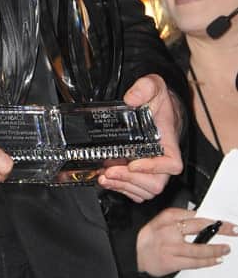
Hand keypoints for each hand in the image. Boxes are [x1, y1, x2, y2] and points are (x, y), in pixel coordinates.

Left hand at [98, 74, 183, 201]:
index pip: (172, 164)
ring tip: (105, 177)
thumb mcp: (153, 86)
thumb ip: (144, 88)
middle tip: (110, 171)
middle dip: (131, 180)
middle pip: (156, 183)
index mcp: (169, 143)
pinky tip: (108, 180)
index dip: (154, 168)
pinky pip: (137, 191)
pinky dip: (122, 189)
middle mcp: (162, 160)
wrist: (154, 106)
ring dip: (124, 186)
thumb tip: (131, 98)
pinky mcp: (140, 172)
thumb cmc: (157, 100)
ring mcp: (152, 168)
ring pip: (145, 191)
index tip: (134, 163)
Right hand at [137, 207, 235, 276]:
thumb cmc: (149, 237)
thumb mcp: (161, 220)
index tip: (223, 220)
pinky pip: (194, 263)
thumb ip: (180, 218)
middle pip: (200, 227)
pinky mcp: (172, 262)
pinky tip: (216, 260)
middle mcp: (170, 231)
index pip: (195, 215)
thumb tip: (201, 218)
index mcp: (168, 217)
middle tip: (233, 229)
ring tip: (226, 248)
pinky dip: (208, 262)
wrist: (134, 253)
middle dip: (220, 228)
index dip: (212, 218)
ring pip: (200, 248)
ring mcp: (172, 247)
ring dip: (217, 249)